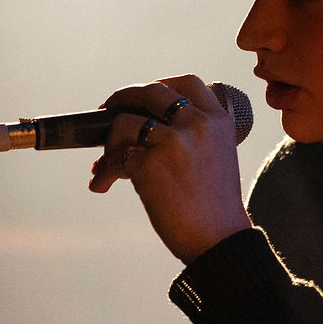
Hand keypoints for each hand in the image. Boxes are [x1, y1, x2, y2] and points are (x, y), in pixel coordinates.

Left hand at [89, 76, 251, 263]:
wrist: (220, 241)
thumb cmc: (215, 208)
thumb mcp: (218, 157)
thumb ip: (194, 136)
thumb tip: (142, 127)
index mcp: (218, 120)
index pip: (186, 82)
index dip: (159, 84)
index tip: (143, 97)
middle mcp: (197, 124)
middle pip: (149, 92)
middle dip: (121, 98)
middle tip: (106, 111)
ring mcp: (173, 141)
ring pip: (125, 122)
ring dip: (108, 142)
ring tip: (104, 163)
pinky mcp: (150, 164)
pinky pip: (116, 158)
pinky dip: (105, 171)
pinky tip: (102, 185)